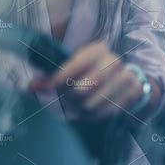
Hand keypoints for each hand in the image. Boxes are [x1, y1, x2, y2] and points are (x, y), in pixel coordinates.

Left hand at [28, 41, 147, 119]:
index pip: (75, 64)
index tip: (50, 86)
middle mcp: (113, 60)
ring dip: (82, 109)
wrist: (126, 79)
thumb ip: (51, 77)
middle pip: (83, 88)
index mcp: (97, 50)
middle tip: (68, 99)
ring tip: (80, 105)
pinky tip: (93, 110)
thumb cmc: (91, 74)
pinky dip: (96, 115)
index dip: (60, 77)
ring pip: (93, 103)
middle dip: (71, 98)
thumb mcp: (73, 69)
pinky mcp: (132, 93)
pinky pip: (106, 112)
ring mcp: (125, 77)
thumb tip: (31, 86)